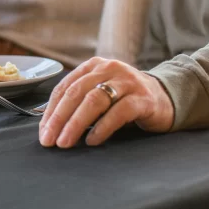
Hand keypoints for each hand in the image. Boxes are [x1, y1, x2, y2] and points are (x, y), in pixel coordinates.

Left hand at [38, 58, 174, 147]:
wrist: (165, 98)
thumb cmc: (125, 99)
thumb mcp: (100, 93)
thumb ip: (79, 102)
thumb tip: (50, 125)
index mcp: (93, 66)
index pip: (65, 87)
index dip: (51, 110)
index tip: (43, 131)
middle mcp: (108, 68)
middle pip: (76, 93)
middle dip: (59, 118)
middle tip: (49, 140)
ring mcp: (127, 82)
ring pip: (94, 101)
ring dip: (76, 123)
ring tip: (65, 142)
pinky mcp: (143, 98)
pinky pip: (118, 112)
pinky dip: (102, 127)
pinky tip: (92, 140)